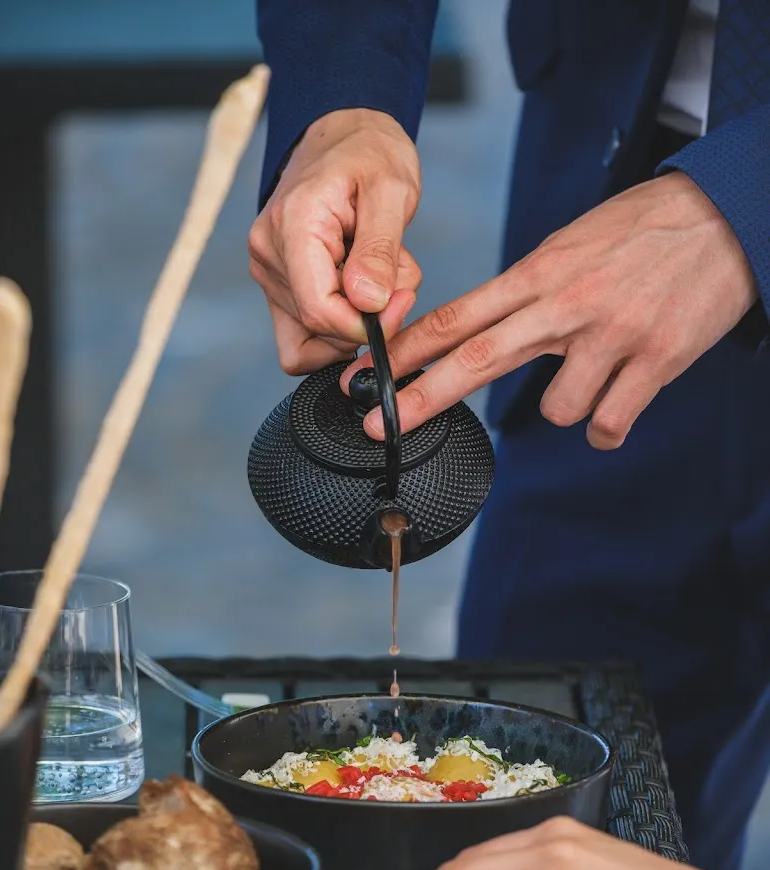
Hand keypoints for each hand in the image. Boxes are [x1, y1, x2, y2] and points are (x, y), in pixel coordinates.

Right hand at [248, 108, 421, 374]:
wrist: (343, 135)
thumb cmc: (369, 154)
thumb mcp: (391, 190)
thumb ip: (379, 250)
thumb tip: (367, 303)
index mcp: (293, 227)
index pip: (318, 311)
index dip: (364, 326)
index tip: (399, 303)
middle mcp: (268, 254)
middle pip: (318, 328)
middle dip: (368, 319)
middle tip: (398, 278)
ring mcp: (268, 274)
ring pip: (314, 338)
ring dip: (357, 319)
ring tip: (379, 273)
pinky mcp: (277, 287)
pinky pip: (300, 340)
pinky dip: (337, 330)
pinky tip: (361, 295)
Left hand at [343, 172, 756, 448]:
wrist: (725, 215)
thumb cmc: (642, 229)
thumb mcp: (570, 245)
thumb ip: (526, 290)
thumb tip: (482, 331)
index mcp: (539, 273)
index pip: (459, 314)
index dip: (409, 348)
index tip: (370, 370)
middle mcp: (565, 305)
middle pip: (477, 359)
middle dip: (422, 398)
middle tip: (381, 425)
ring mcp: (609, 336)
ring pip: (556, 407)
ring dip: (565, 406)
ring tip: (593, 378)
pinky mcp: (653, 362)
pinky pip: (608, 423)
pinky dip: (605, 429)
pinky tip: (612, 414)